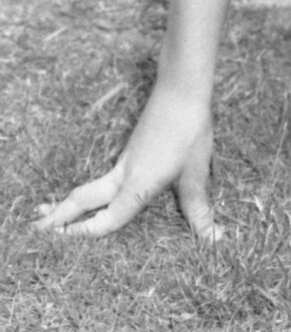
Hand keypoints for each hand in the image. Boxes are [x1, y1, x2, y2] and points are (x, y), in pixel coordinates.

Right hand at [33, 82, 219, 241]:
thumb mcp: (196, 172)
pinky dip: (90, 191)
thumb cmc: (189, 130)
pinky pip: (105, 178)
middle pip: (84, 199)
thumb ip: (198, 209)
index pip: (106, 219)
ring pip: (92, 187)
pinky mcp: (131, 150)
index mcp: (137, 185)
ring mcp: (125, 160)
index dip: (83, 234)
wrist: (181, 88)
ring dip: (72, 203)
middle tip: (36, 229)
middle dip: (60, 216)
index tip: (59, 243)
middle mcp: (124, 174)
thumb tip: (214, 240)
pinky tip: (96, 194)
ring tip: (52, 214)